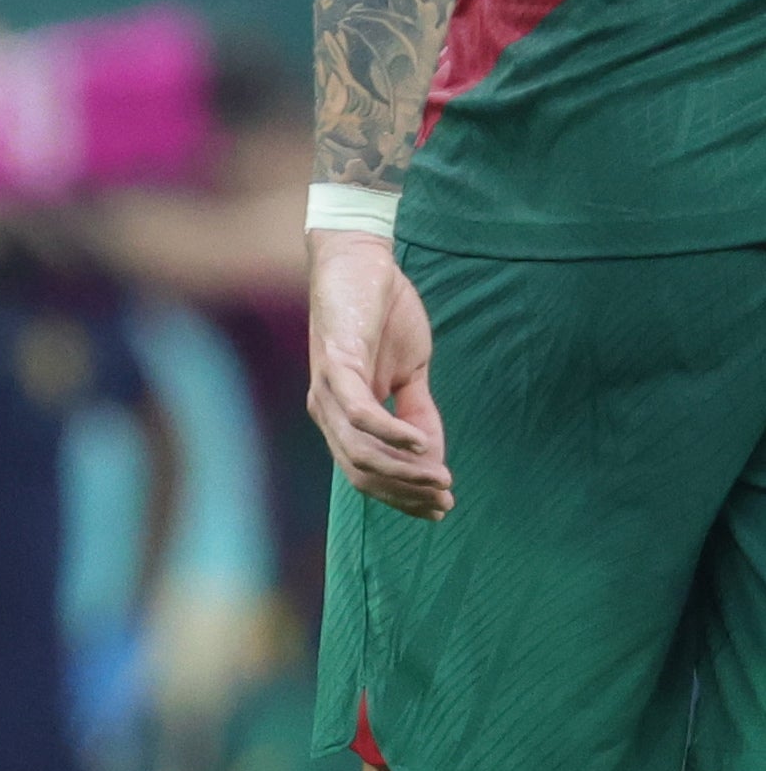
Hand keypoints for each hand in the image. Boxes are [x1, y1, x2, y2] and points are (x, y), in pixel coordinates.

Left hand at [307, 230, 450, 519]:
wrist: (364, 262)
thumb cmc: (384, 315)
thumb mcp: (410, 371)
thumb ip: (418, 412)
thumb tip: (434, 456)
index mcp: (340, 417)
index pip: (365, 473)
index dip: (402, 495)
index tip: (440, 508)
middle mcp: (326, 411)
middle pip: (360, 473)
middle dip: (405, 493)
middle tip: (444, 501)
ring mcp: (327, 391)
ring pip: (359, 452)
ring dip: (403, 471)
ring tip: (440, 478)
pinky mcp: (336, 365)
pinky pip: (360, 413)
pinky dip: (392, 434)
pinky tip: (423, 445)